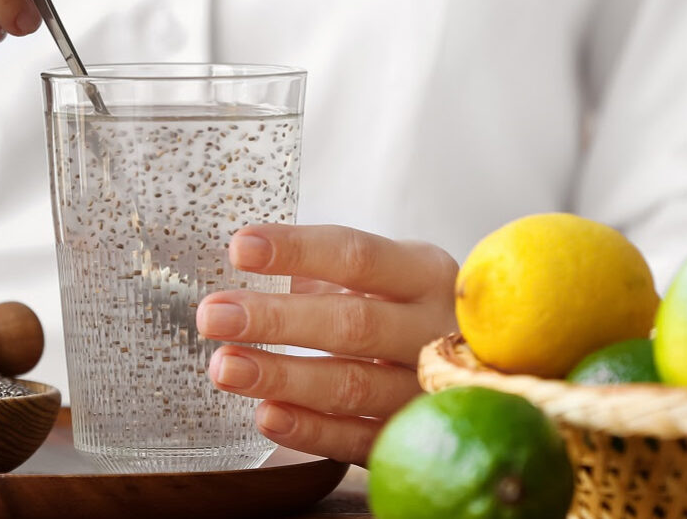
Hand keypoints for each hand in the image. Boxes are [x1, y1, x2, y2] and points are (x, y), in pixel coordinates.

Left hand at [196, 224, 458, 464]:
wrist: (473, 368)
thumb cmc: (399, 310)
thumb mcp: (378, 278)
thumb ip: (321, 272)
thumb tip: (239, 260)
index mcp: (425, 273)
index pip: (357, 255)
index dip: (297, 251)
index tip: (239, 247)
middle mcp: (435, 328)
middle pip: (353, 324)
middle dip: (276, 320)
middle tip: (213, 316)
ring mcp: (429, 388)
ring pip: (354, 385)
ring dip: (283, 377)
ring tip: (225, 367)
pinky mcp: (415, 437)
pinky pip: (359, 440)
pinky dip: (311, 431)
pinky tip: (266, 415)